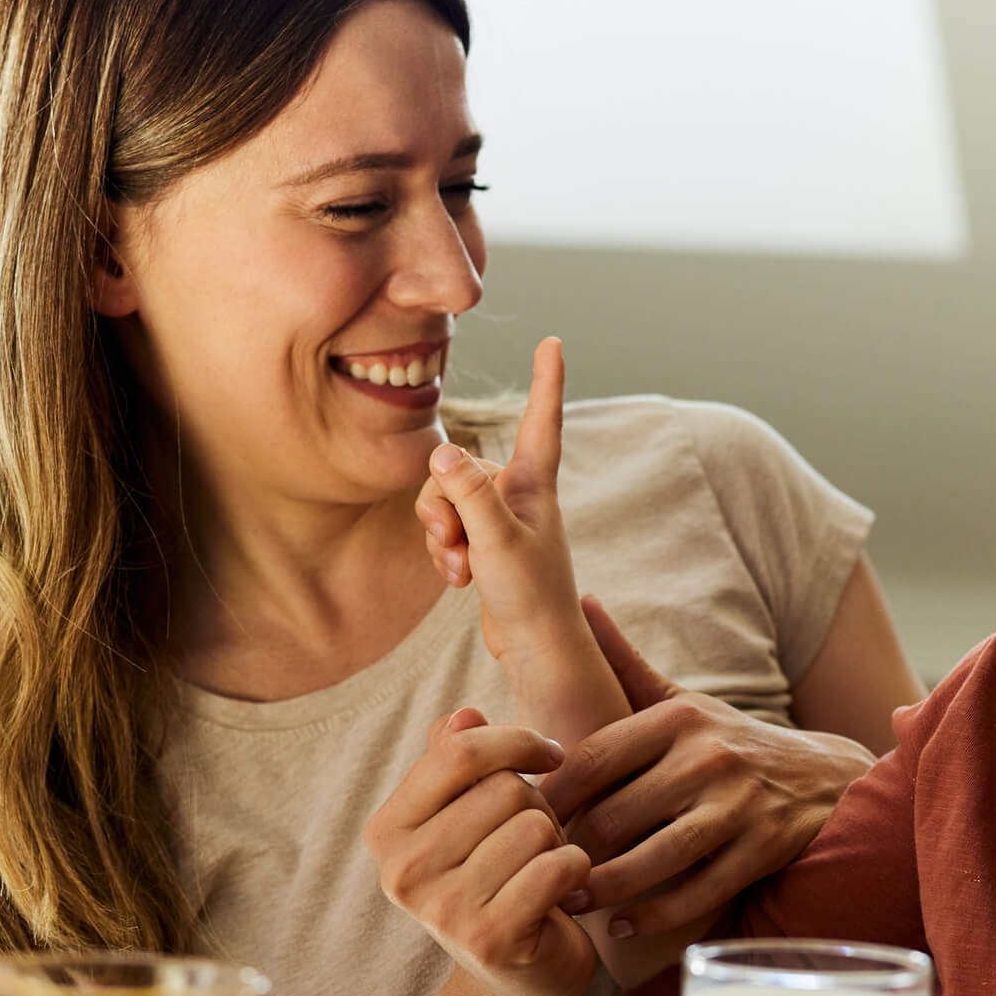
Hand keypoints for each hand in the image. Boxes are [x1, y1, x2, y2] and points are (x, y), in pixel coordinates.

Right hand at [364, 708, 596, 995]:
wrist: (517, 980)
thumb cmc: (499, 880)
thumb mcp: (470, 817)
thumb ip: (459, 764)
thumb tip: (464, 714)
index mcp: (386, 830)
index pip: (458, 751)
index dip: (516, 740)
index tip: (549, 754)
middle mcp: (402, 871)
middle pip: (504, 789)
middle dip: (539, 806)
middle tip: (533, 844)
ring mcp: (441, 909)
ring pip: (535, 826)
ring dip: (557, 842)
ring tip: (541, 870)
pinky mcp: (490, 939)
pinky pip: (557, 867)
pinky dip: (576, 872)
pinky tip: (564, 891)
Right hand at [414, 337, 585, 663]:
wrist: (536, 652)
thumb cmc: (530, 597)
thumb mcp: (495, 541)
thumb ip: (468, 493)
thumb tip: (442, 448)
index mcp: (535, 486)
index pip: (541, 421)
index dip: (546, 381)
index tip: (553, 343)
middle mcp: (518, 496)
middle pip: (458, 468)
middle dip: (442, 505)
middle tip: (457, 545)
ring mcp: (499, 521)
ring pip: (444, 500)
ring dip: (441, 535)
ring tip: (462, 568)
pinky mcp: (483, 546)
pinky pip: (444, 530)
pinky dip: (444, 552)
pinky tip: (460, 581)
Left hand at [542, 597, 874, 937]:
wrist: (829, 778)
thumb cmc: (734, 743)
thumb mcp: (684, 700)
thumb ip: (627, 662)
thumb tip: (582, 603)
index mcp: (680, 719)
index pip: (595, 757)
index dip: (551, 792)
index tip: (519, 817)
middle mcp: (709, 757)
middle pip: (618, 812)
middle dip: (570, 848)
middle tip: (533, 870)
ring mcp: (739, 805)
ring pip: (656, 856)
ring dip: (606, 887)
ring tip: (571, 902)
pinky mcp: (764, 848)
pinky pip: (700, 892)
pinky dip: (657, 914)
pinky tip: (624, 927)